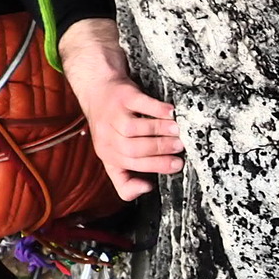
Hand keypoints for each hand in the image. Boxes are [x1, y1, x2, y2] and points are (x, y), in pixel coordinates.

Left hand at [59, 18, 183, 200]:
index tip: (176, 166)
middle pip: (134, 149)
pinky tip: (171, 112)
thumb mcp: (111, 155)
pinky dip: (156, 109)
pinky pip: (139, 104)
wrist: (97, 89)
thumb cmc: (111, 127)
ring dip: (159, 131)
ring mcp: (113, 114)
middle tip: (181, 148)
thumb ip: (124, 179)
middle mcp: (106, 136)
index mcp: (107, 154)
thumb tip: (146, 189)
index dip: (155, 167)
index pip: (131, 165)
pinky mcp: (121, 95)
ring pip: (135, 129)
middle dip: (160, 150)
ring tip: (179, 133)